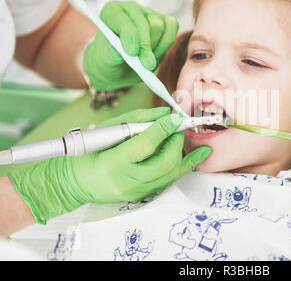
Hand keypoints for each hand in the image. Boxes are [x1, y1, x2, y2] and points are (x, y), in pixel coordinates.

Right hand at [8, 107, 210, 223]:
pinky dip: (181, 166)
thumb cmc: (90, 151)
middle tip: (178, 128)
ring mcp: (135, 192)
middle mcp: (126, 181)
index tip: (174, 117)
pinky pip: (167, 181)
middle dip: (176, 142)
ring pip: (170, 174)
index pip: (144, 144)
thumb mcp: (108, 129)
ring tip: (193, 143)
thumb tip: (165, 113)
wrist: (75, 182)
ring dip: (184, 155)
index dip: (163, 129)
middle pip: (163, 162)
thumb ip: (137, 119)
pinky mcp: (142, 196)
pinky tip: (195, 157)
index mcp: (112, 162)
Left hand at [84, 1, 178, 90]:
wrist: (121, 68)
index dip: (129, 36)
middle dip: (146, 46)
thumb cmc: (111, 62)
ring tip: (146, 60)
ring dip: (156, 47)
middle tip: (146, 65)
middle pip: (147, 22)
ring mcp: (149, 14)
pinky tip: (156, 53)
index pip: (122, 20)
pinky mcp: (164, 21)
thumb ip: (111, 57)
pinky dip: (166, 43)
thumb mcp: (106, 63)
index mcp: (112, 12)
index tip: (131, 53)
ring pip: (160, 26)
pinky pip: (172, 27)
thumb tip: (118, 53)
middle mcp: (131, 9)